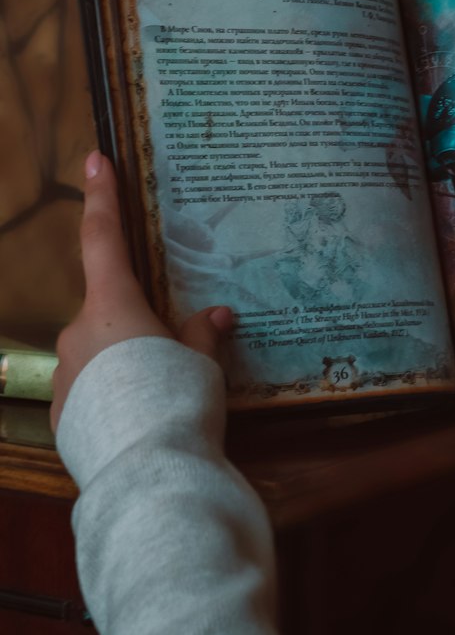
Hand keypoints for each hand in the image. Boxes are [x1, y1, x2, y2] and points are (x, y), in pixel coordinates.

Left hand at [51, 151, 233, 431]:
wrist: (146, 475)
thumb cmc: (176, 401)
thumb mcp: (200, 363)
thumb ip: (200, 335)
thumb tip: (212, 317)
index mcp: (113, 307)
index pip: (104, 239)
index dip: (102, 197)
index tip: (95, 159)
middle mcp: (79, 334)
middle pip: (110, 312)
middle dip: (138, 325)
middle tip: (174, 354)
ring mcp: (65, 376)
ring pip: (100, 354)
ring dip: (127, 363)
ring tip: (164, 397)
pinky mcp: (62, 415)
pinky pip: (92, 391)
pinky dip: (115, 395)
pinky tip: (141, 419)